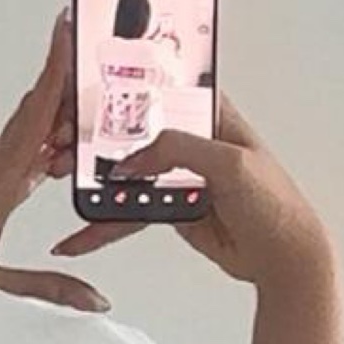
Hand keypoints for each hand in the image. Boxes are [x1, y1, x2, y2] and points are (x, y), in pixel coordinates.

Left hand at [0, 11, 109, 313]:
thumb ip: (45, 290)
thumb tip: (93, 299)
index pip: (34, 118)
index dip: (54, 73)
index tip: (67, 32)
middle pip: (33, 115)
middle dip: (62, 76)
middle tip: (86, 42)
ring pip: (25, 135)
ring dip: (54, 111)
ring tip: (84, 93)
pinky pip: (16, 157)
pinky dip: (40, 145)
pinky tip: (53, 152)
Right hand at [50, 90, 332, 291]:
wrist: (283, 258)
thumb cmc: (275, 204)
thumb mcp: (229, 163)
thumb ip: (180, 149)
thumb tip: (134, 157)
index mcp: (210, 115)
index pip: (158, 89)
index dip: (122, 86)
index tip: (85, 89)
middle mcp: (192, 140)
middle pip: (132, 130)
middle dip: (94, 136)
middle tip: (60, 141)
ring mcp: (179, 174)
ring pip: (126, 173)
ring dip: (92, 180)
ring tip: (60, 182)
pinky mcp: (172, 208)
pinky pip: (129, 212)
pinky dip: (104, 224)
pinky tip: (81, 234)